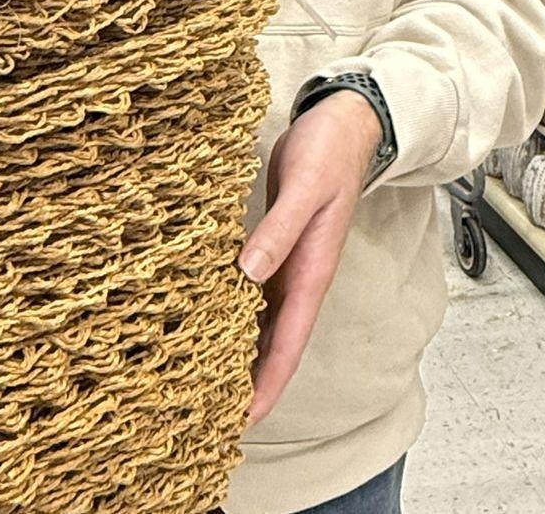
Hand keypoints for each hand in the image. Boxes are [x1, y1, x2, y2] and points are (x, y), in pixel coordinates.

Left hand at [239, 90, 380, 424]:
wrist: (342, 124)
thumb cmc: (328, 153)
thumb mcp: (304, 189)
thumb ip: (278, 232)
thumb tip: (248, 275)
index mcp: (312, 272)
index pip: (289, 343)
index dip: (267, 383)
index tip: (244, 419)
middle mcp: (300, 276)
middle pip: (274, 343)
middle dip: (249, 380)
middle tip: (209, 411)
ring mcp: (287, 263)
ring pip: (261, 320)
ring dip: (240, 349)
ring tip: (202, 377)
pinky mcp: (273, 244)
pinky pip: (253, 290)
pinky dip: (234, 309)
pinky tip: (209, 318)